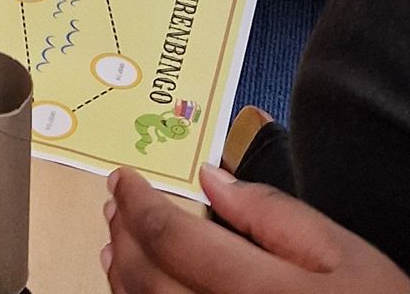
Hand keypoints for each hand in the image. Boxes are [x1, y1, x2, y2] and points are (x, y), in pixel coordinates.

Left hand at [104, 164, 409, 291]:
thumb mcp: (343, 255)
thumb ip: (272, 213)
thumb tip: (212, 179)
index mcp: (261, 293)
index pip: (172, 239)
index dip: (137, 202)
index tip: (123, 177)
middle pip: (149, 280)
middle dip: (125, 235)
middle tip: (116, 203)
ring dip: (124, 275)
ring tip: (119, 242)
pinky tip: (141, 291)